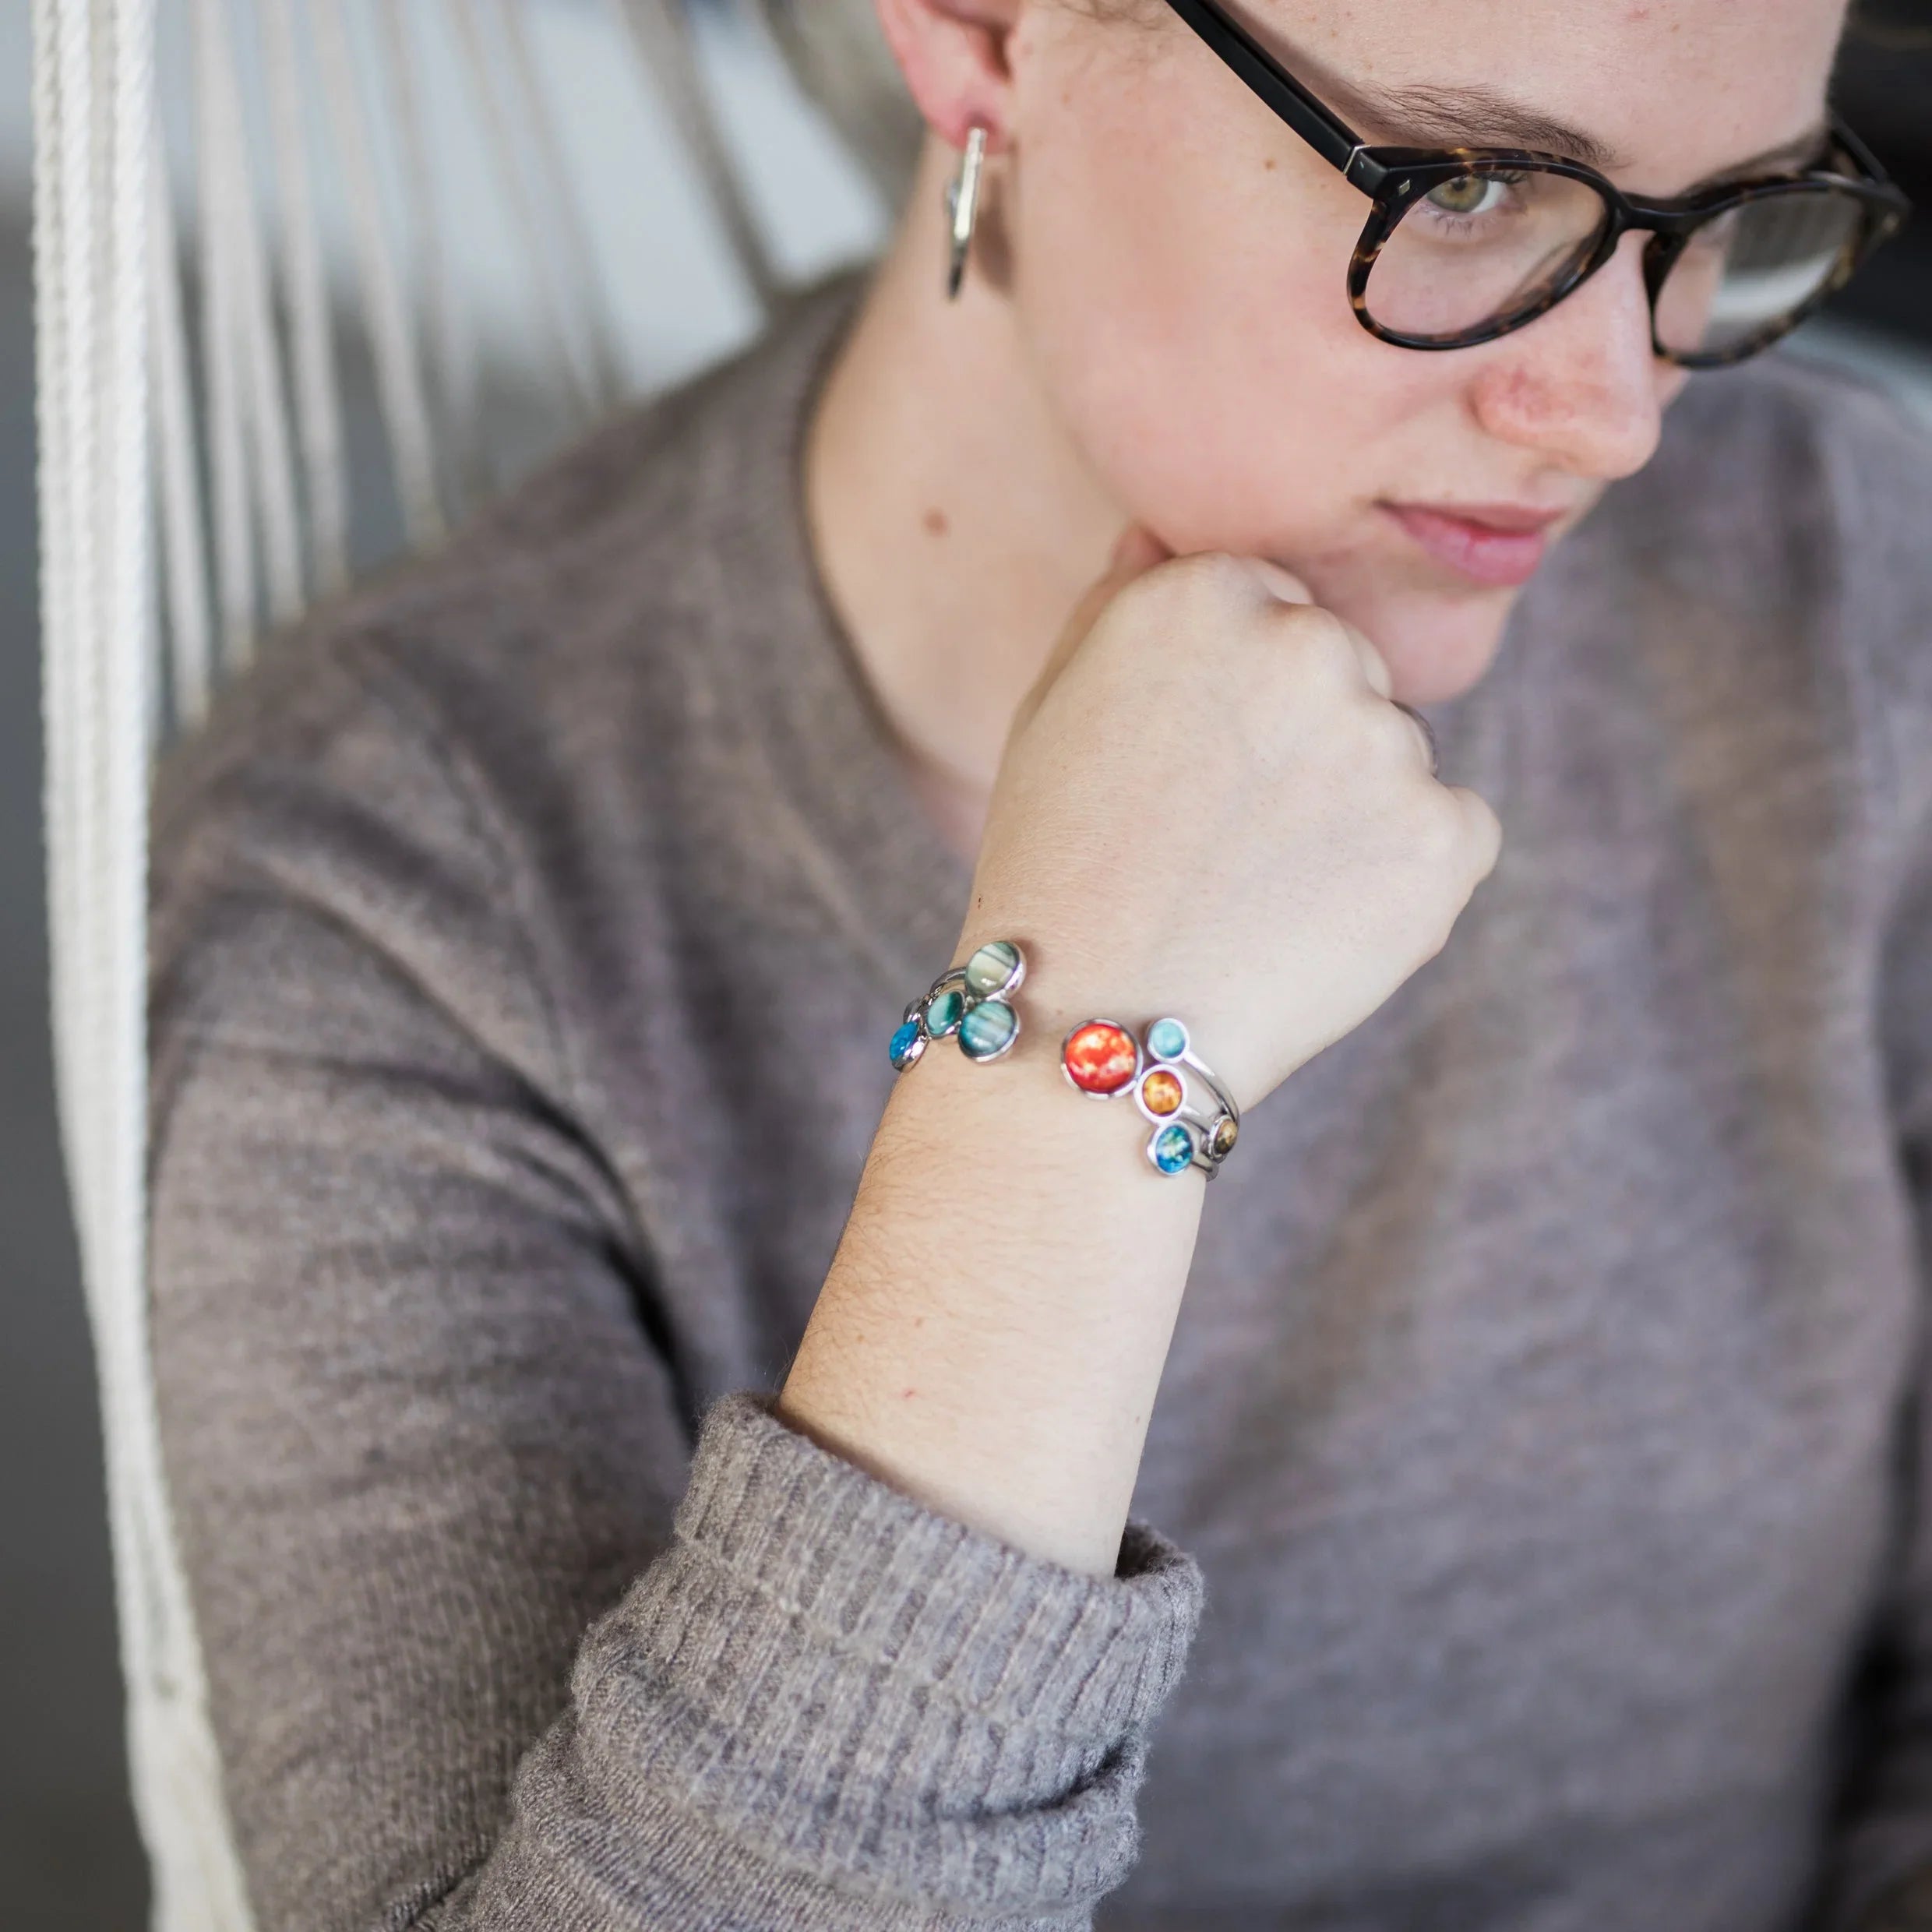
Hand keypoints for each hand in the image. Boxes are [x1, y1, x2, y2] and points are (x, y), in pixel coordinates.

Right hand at [960, 526, 1502, 1109]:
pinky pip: (1452, 834)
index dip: (1230, 697)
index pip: (1272, 605)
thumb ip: (1120, 599)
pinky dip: (1406, 878)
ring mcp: (1387, 740)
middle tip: (1222, 838)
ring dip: (1353, 810)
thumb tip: (1164, 530)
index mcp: (1209, 591)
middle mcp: (1310, 643)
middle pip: (1344, 671)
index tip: (1190, 768)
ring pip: (1397, 753)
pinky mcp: (1447, 837)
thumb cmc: (1058, 862)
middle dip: (1302, 741)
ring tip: (1258, 890)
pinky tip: (1318, 924)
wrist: (1097, 1024)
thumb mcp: (1054, 702)